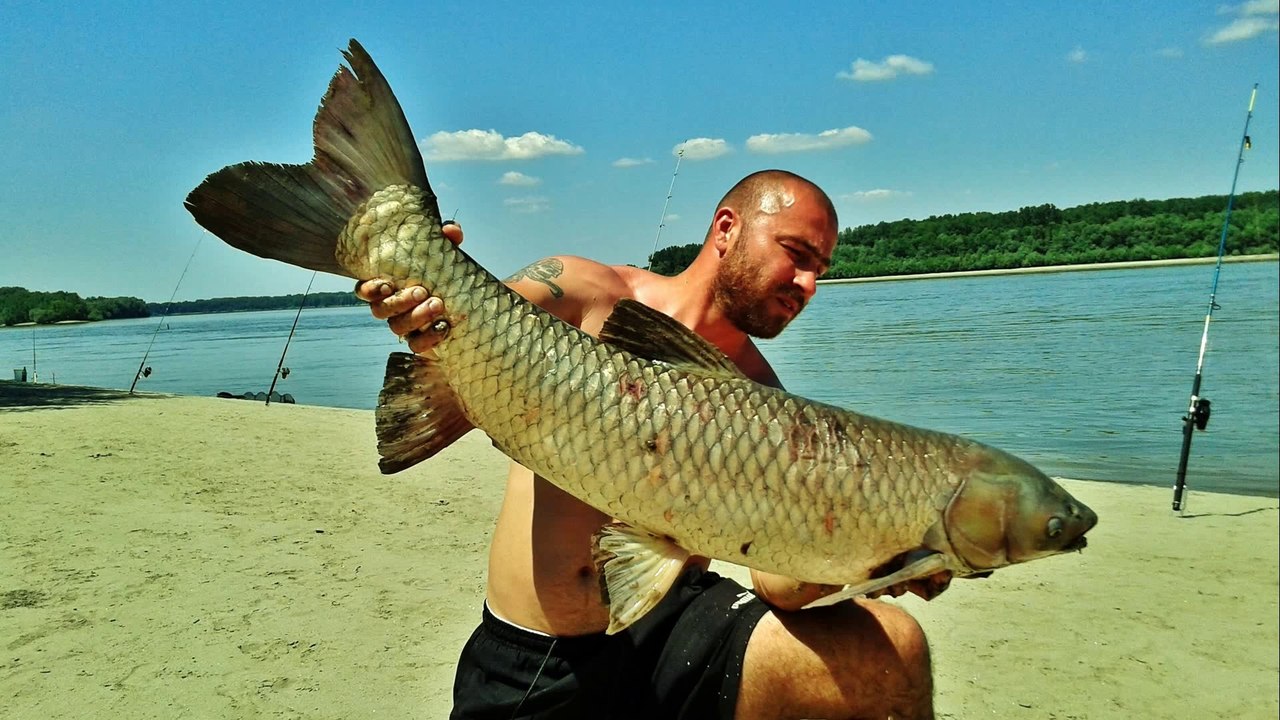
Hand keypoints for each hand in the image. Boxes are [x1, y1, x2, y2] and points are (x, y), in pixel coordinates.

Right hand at [354, 221, 462, 353]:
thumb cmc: (447, 275)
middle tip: (422, 291)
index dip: (369, 289)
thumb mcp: (447, 255)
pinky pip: (416, 346)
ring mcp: (404, 327)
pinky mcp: (420, 343)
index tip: (386, 283)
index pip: (364, 290)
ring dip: (416, 317)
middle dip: (399, 301)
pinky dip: (429, 338)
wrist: (470, 307)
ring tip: (438, 304)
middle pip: (380, 310)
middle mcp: (391, 308)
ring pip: (397, 328)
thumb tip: (450, 230)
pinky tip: (444, 326)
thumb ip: (447, 241)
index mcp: (388, 286)